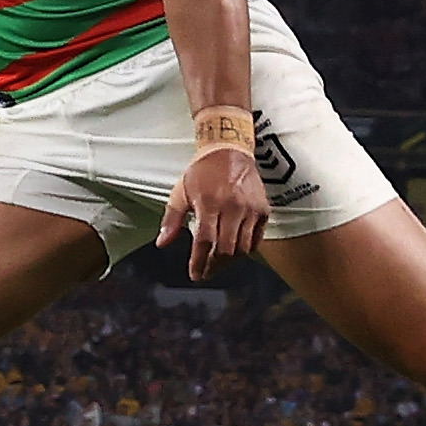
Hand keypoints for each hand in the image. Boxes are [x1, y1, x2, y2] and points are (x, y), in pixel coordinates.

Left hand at [155, 144, 272, 281]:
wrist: (230, 151)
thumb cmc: (203, 172)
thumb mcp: (181, 191)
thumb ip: (171, 219)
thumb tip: (161, 243)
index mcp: (209, 202)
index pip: (205, 241)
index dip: (199, 262)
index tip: (195, 274)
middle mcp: (233, 207)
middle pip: (226, 249)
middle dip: (214, 266)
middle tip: (205, 272)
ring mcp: (251, 209)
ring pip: (243, 249)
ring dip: (230, 262)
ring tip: (218, 264)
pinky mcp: (263, 210)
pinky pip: (256, 240)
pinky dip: (245, 251)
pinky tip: (234, 253)